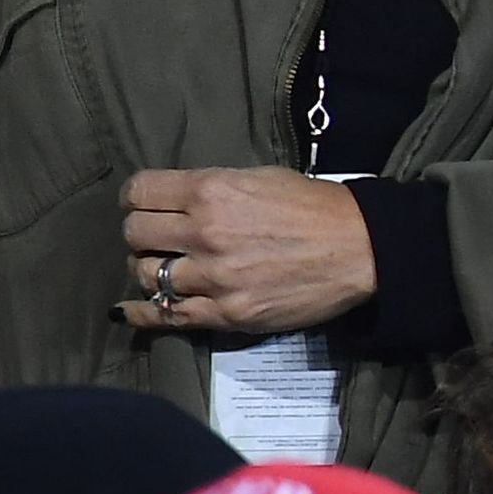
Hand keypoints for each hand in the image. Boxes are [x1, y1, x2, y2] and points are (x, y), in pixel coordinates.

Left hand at [120, 168, 377, 337]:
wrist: (363, 249)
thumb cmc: (316, 207)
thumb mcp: (260, 178)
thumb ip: (212, 189)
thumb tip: (174, 204)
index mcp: (212, 191)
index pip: (139, 193)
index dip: (137, 198)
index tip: (145, 205)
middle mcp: (205, 233)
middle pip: (135, 233)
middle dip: (143, 233)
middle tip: (161, 237)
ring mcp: (214, 278)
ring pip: (146, 274)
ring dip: (151, 269)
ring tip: (169, 268)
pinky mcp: (227, 313)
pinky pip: (165, 315)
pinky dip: (140, 312)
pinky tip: (128, 310)